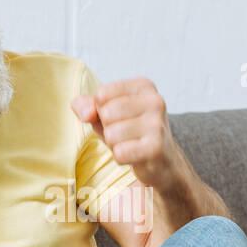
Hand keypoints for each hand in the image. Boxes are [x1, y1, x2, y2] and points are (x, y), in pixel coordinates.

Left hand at [71, 76, 186, 193]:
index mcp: (144, 86)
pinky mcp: (156, 148)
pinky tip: (135, 155)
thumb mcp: (105, 113)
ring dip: (115, 144)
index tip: (118, 117)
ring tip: (130, 144)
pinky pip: (119, 153)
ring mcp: (157, 124)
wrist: (161, 160)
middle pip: (106, 113)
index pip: (102, 94)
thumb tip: (85, 113)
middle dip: (108, 128)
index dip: (100, 111)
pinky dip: (121, 158)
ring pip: (111, 134)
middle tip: (125, 134)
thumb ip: (86, 105)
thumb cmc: (130, 132)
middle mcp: (155, 101)